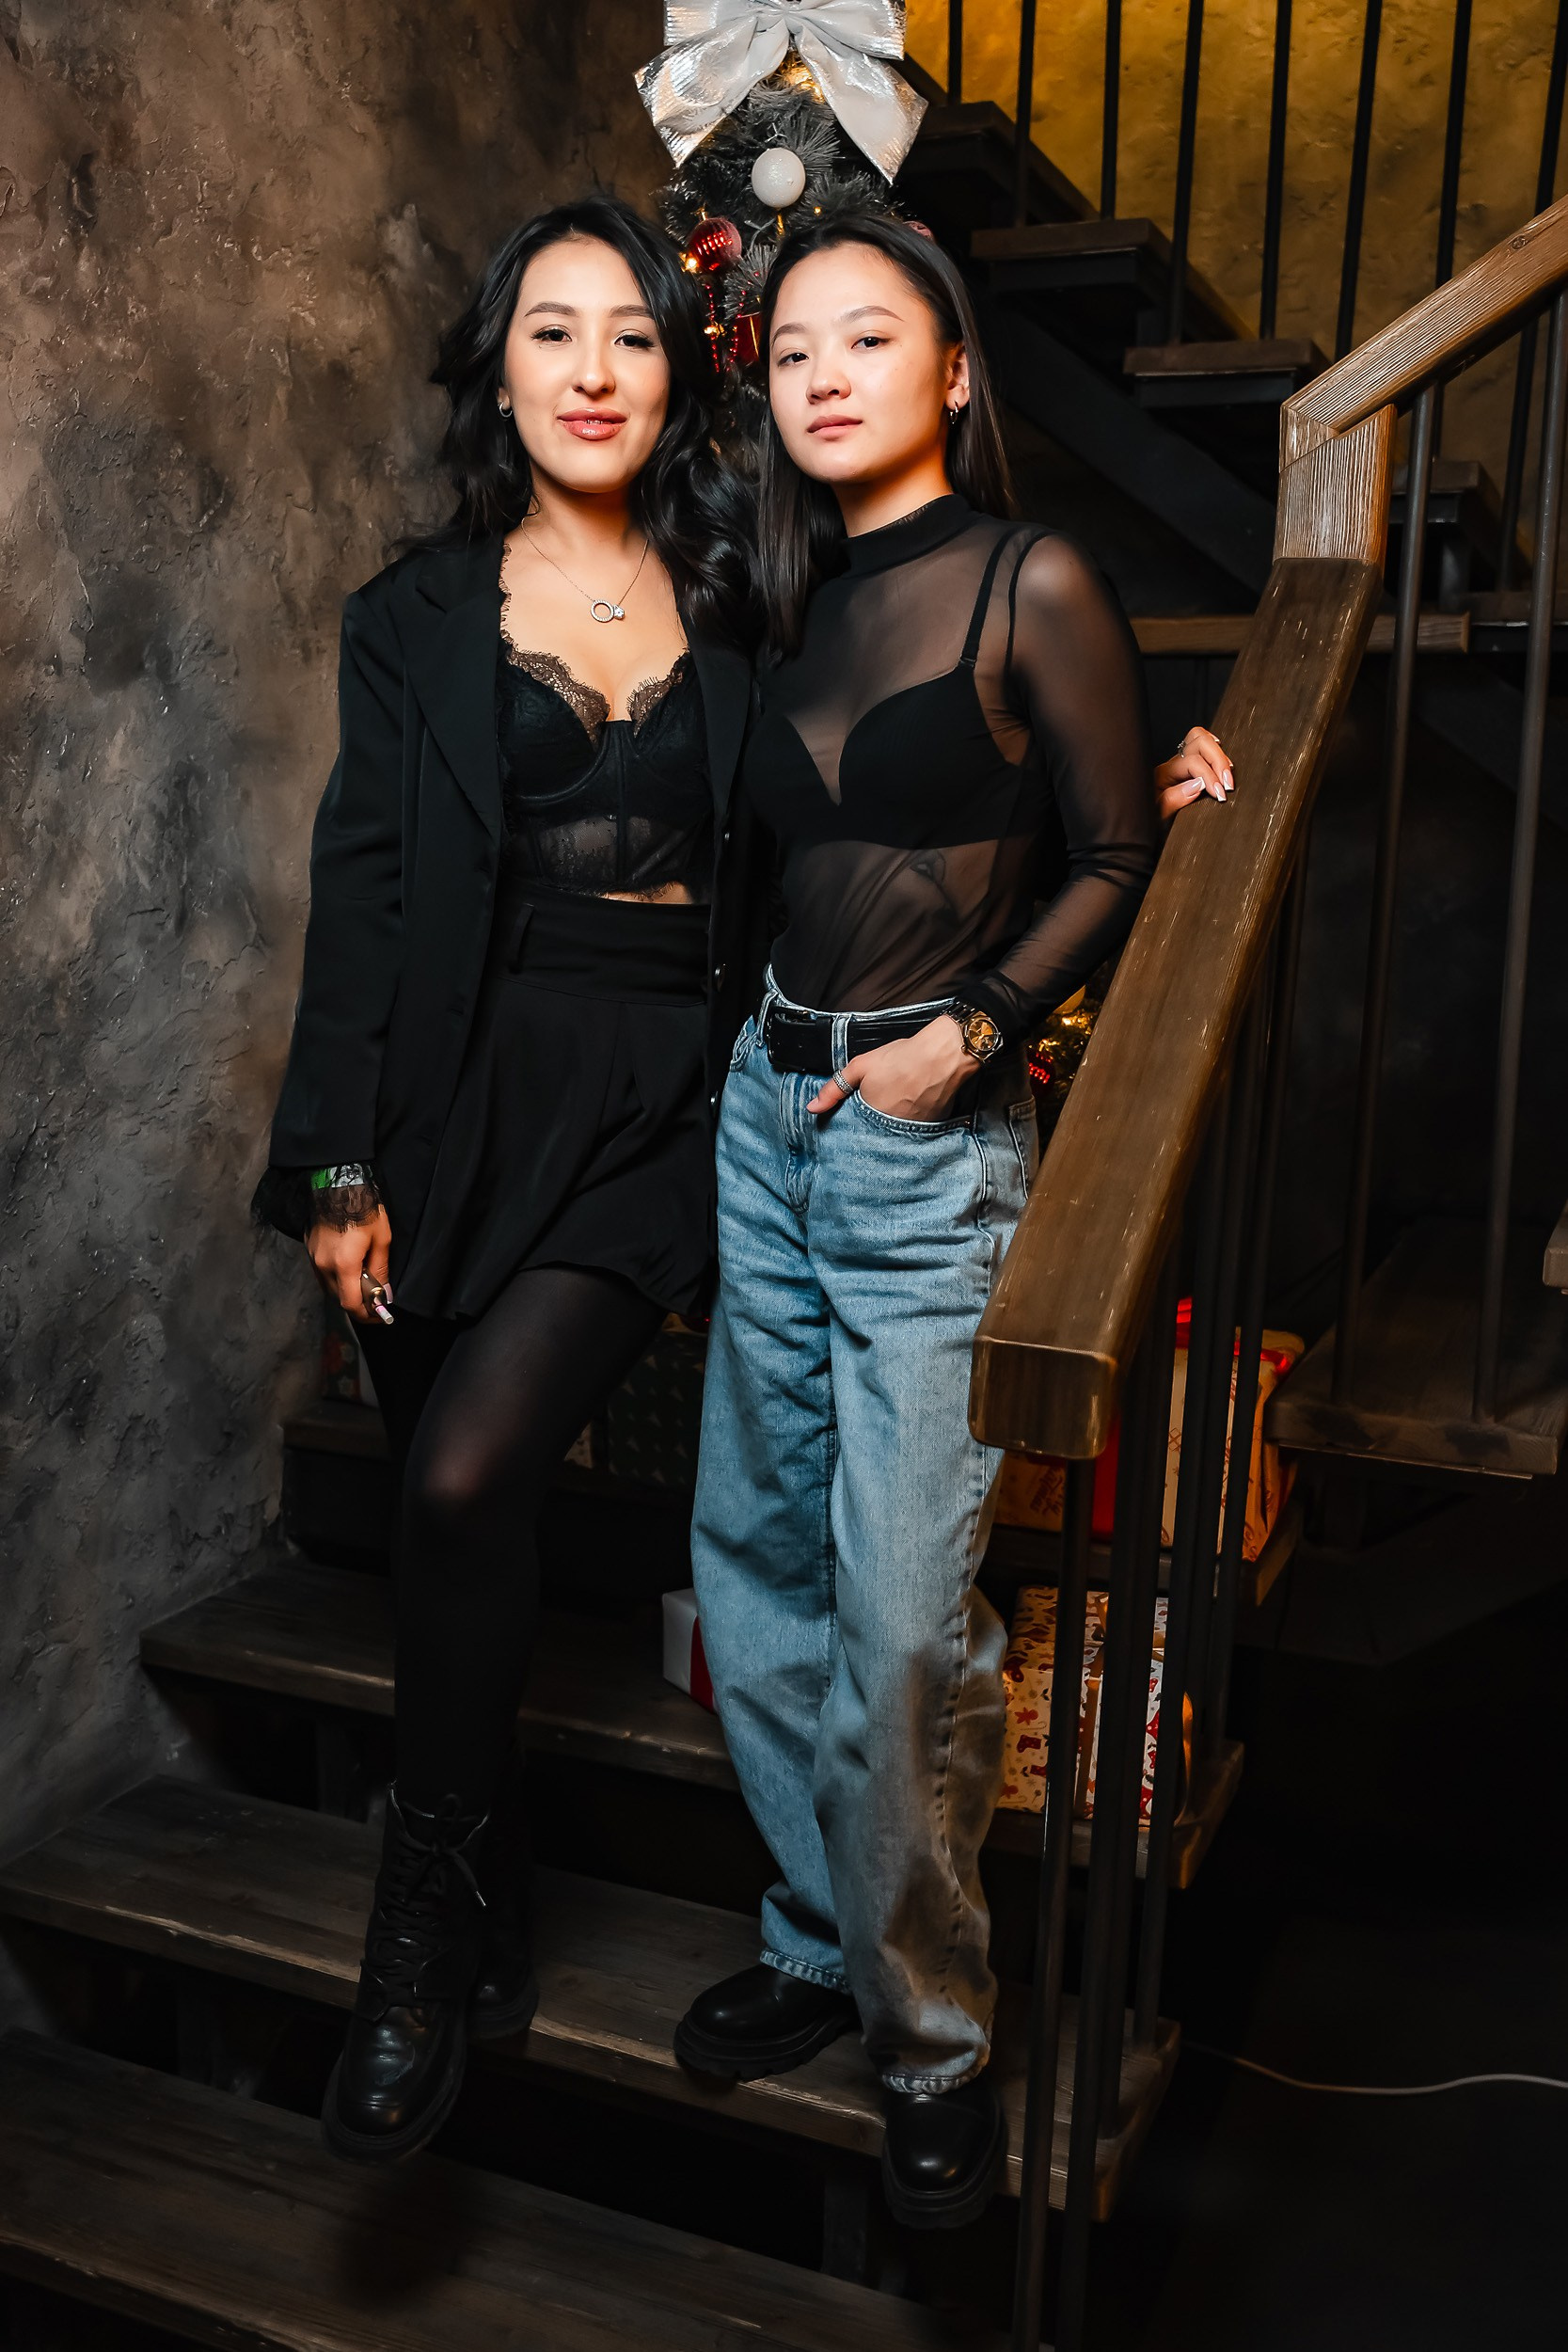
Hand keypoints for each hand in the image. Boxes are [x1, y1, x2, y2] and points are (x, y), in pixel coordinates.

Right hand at [308, 1206, 393, 1323]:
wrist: (337, 1182)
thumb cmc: (364, 1207)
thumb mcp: (381, 1239)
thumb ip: (381, 1270)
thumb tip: (384, 1295)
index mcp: (343, 1265)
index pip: (350, 1304)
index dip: (366, 1315)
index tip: (379, 1315)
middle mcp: (323, 1265)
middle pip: (338, 1298)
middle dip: (357, 1304)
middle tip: (375, 1300)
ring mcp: (313, 1257)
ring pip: (329, 1287)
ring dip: (346, 1291)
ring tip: (364, 1283)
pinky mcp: (309, 1248)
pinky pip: (322, 1273)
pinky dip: (336, 1278)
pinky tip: (350, 1269)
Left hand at [807, 1015, 974, 1121]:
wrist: (943, 1055)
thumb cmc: (901, 1058)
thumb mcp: (860, 1067)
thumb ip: (834, 1089)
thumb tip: (812, 1108)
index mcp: (871, 1119)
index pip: (854, 1135)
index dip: (850, 1128)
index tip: (849, 1121)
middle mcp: (892, 1131)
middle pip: (874, 1137)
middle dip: (869, 1129)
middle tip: (875, 1110)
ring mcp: (913, 1132)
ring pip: (894, 1136)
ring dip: (889, 1127)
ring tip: (892, 1107)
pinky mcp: (930, 1128)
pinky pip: (913, 1132)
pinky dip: (908, 1124)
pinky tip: (909, 1108)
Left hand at [1156, 724, 1233, 819]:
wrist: (1143, 824)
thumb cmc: (1150, 821)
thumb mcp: (1158, 816)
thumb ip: (1174, 800)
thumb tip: (1197, 785)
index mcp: (1163, 774)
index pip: (1192, 762)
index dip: (1209, 776)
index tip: (1220, 794)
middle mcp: (1172, 764)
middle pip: (1199, 742)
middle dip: (1218, 761)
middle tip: (1228, 784)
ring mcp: (1180, 763)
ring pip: (1200, 738)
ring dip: (1218, 753)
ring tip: (1227, 773)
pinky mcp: (1188, 767)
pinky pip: (1202, 747)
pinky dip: (1215, 750)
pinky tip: (1222, 761)